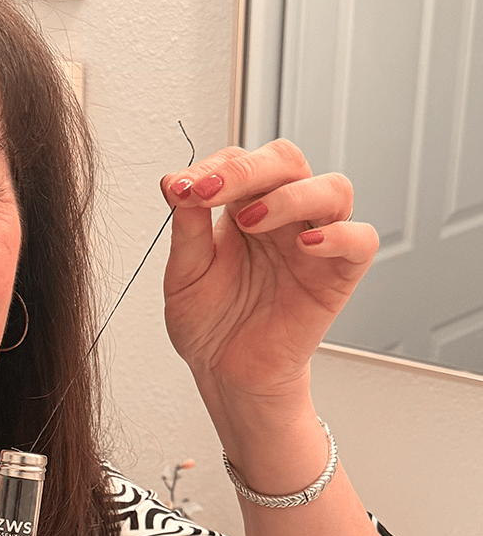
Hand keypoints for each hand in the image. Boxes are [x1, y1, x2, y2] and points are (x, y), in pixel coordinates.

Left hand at [160, 139, 377, 408]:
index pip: (240, 162)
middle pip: (287, 161)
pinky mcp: (338, 275)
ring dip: (291, 195)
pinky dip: (340, 234)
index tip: (179, 189)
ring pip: (332, 188)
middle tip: (210, 191)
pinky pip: (361, 240)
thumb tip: (175, 182)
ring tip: (249, 222)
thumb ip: (186, 229)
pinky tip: (306, 244)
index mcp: (245, 207)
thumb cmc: (209, 324)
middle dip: (248, 169)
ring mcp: (315, 242)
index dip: (213, 168)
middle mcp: (284, 216)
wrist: (226, 374)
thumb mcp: (184, 274)